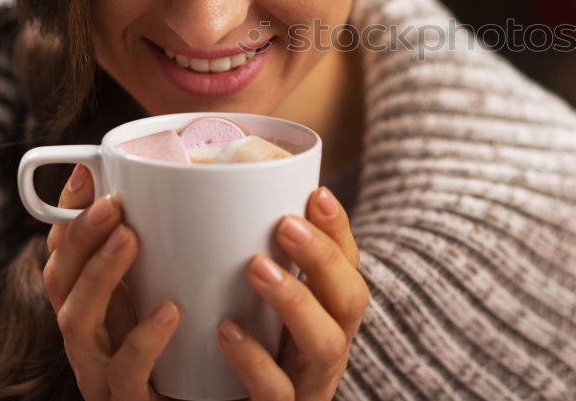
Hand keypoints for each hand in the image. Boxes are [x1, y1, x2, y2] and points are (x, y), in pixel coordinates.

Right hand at [43, 164, 179, 400]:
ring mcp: (103, 374)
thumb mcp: (188, 289)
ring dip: (98, 275)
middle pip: (60, 283)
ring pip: (76, 325)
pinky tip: (169, 310)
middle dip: (79, 237)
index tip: (90, 174)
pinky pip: (126, 376)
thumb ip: (184, 247)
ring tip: (129, 238)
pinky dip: (144, 341)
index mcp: (97, 306)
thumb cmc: (204, 350)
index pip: (64, 254)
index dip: (69, 214)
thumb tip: (202, 178)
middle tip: (114, 202)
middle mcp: (91, 338)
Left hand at [217, 186, 368, 400]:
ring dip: (296, 301)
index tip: (316, 194)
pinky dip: (254, 359)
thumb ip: (252, 265)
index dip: (339, 231)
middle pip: (351, 301)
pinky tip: (227, 331)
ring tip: (256, 266)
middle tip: (286, 224)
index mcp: (328, 317)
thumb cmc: (235, 362)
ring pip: (326, 346)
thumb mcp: (255, 311)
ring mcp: (309, 385)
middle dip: (324, 258)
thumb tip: (223, 199)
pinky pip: (277, 393)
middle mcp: (328, 349)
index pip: (349, 266)